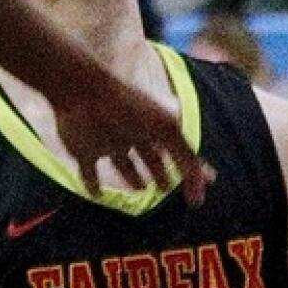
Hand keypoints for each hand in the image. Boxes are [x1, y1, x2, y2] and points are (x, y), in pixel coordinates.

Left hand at [52, 64, 210, 204]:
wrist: (83, 93)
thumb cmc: (128, 108)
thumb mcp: (166, 129)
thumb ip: (186, 157)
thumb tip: (203, 186)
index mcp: (153, 126)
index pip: (176, 150)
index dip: (189, 169)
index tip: (198, 188)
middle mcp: (133, 134)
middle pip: (149, 156)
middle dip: (159, 170)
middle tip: (166, 188)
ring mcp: (108, 141)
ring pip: (123, 163)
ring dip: (132, 177)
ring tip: (141, 189)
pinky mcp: (84, 150)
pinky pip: (89, 171)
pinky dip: (93, 184)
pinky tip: (97, 194)